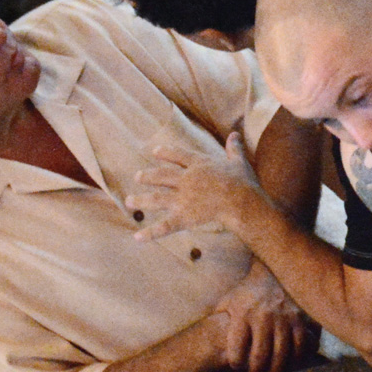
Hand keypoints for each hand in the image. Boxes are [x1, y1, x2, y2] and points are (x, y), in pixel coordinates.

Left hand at [127, 134, 262, 239]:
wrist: (240, 201)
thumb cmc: (243, 182)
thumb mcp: (238, 162)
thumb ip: (234, 148)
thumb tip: (235, 134)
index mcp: (199, 165)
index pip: (179, 156)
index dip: (166, 153)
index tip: (155, 151)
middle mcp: (186, 180)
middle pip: (162, 176)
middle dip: (148, 176)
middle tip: (137, 176)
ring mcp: (183, 198)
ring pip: (157, 198)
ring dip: (142, 200)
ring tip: (129, 201)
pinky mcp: (184, 216)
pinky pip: (165, 226)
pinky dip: (151, 232)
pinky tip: (137, 237)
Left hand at [212, 261, 307, 371]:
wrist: (271, 273)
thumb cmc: (246, 293)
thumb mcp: (227, 302)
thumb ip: (218, 321)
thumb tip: (201, 339)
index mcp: (242, 314)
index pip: (236, 347)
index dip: (235, 362)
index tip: (236, 366)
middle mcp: (263, 316)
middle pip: (260, 354)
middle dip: (256, 370)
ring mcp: (283, 318)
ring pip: (281, 353)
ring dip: (275, 369)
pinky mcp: (299, 319)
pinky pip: (301, 344)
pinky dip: (296, 358)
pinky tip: (290, 362)